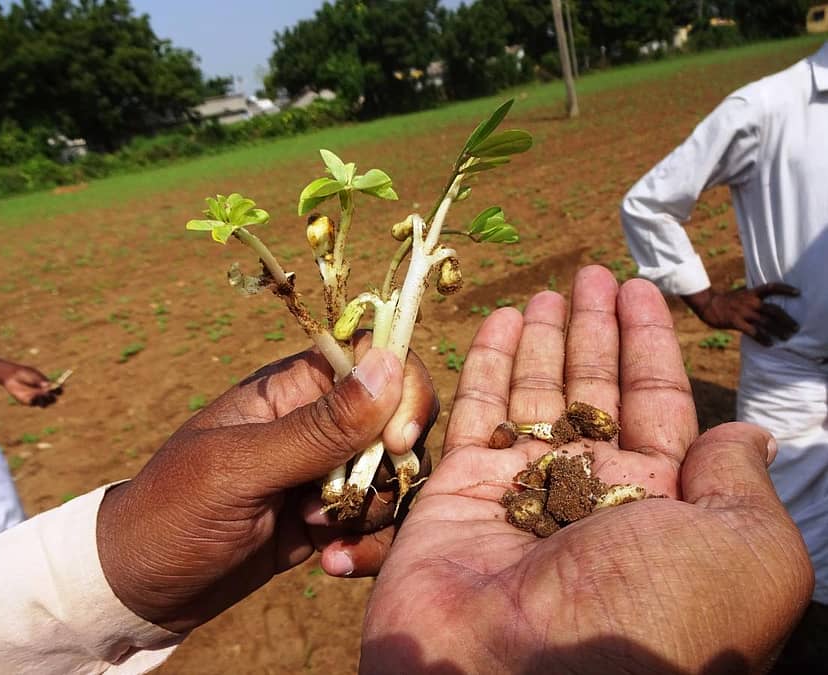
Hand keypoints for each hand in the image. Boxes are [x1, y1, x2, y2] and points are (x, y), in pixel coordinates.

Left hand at [1, 364, 59, 406]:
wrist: (13, 376)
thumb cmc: (25, 374)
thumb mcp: (35, 376)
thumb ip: (42, 382)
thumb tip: (49, 386)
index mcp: (48, 386)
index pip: (58, 391)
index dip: (59, 391)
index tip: (58, 387)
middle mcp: (44, 393)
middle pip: (53, 400)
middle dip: (52, 397)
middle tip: (47, 392)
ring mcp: (36, 398)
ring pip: (45, 404)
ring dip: (43, 399)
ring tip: (37, 392)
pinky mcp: (28, 402)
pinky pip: (34, 403)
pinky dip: (34, 399)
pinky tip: (30, 394)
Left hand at [97, 343, 435, 633]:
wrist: (140, 590)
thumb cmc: (173, 515)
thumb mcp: (240, 470)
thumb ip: (318, 427)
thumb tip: (388, 366)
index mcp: (291, 389)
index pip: (372, 358)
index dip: (401, 390)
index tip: (397, 441)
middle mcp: (317, 423)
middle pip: (397, 420)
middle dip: (388, 468)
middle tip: (340, 505)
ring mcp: (325, 471)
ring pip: (394, 475)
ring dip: (373, 513)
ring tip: (320, 540)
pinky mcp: (329, 517)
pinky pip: (378, 519)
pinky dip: (368, 544)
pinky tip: (332, 563)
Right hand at [361, 266, 812, 673]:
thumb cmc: (646, 614)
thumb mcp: (744, 553)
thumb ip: (744, 486)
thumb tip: (746, 434)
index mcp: (661, 508)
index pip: (658, 405)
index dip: (649, 344)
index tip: (639, 289)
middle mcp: (590, 496)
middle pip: (592, 390)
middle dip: (593, 332)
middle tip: (587, 275)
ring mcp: (519, 491)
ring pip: (533, 396)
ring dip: (541, 340)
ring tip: (545, 291)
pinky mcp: (457, 492)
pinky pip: (475, 414)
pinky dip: (486, 366)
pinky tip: (499, 322)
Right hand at [683, 283, 799, 345]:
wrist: (707, 304)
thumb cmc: (724, 299)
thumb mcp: (739, 293)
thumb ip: (751, 293)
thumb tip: (761, 293)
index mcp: (751, 293)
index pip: (771, 288)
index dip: (785, 289)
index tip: (798, 292)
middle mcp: (750, 302)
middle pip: (773, 310)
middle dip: (786, 319)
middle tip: (795, 328)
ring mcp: (743, 312)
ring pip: (765, 322)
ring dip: (778, 330)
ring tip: (786, 337)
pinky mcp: (735, 322)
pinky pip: (753, 332)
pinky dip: (763, 338)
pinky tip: (769, 344)